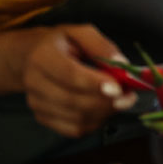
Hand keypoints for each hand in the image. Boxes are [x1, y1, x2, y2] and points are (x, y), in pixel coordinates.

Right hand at [20, 25, 136, 137]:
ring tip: (120, 100)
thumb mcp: (82, 34)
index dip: (95, 84)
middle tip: (129, 96)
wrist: (33, 58)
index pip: (70, 75)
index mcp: (43, 57)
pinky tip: (105, 109)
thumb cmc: (63, 44)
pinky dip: (95, 122)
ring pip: (76, 119)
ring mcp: (37, 104)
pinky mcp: (44, 118)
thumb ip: (103, 47)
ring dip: (104, 113)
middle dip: (106, 102)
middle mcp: (34, 83)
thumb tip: (122, 66)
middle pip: (73, 101)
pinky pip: (75, 129)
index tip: (119, 88)